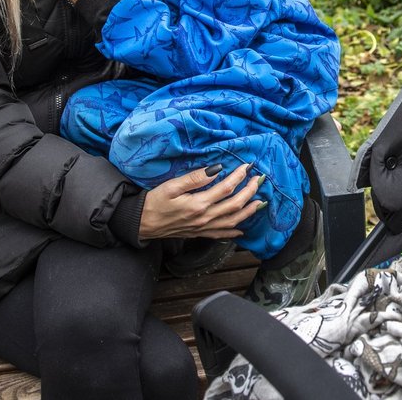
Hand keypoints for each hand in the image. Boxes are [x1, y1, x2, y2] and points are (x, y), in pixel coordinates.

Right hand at [138, 163, 262, 239]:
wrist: (142, 224)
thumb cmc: (154, 202)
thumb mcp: (171, 186)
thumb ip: (195, 178)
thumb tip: (216, 169)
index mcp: (198, 204)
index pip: (226, 188)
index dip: (239, 176)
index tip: (247, 166)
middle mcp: (205, 218)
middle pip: (235, 205)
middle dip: (250, 191)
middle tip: (259, 180)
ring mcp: (203, 228)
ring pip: (233, 221)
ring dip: (248, 211)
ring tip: (260, 202)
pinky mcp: (199, 234)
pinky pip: (221, 235)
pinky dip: (234, 232)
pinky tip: (242, 230)